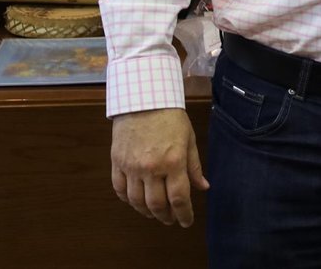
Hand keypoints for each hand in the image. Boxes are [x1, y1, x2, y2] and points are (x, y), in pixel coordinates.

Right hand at [111, 107, 209, 226]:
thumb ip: (194, 166)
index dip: (184, 214)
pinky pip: (119, 189)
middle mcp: (152, 168)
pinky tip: (135, 201)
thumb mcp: (188, 139)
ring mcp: (131, 166)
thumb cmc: (170, 117)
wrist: (143, 99)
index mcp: (173, 162)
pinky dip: (127, 200)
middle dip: (166, 217)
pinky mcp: (117, 162)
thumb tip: (203, 187)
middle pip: (157, 205)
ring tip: (154, 213)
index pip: (179, 198)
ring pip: (137, 201)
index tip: (186, 222)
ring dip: (147, 212)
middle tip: (170, 220)